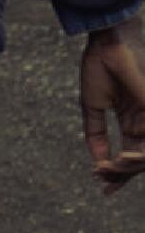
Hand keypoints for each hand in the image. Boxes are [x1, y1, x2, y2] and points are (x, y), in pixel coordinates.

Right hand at [80, 15, 144, 195]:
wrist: (106, 42)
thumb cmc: (99, 67)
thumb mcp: (92, 105)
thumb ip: (95, 133)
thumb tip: (98, 160)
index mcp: (131, 120)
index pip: (129, 153)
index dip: (118, 173)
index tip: (104, 189)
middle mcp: (143, 121)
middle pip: (138, 159)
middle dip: (121, 175)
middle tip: (103, 183)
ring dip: (127, 167)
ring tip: (109, 169)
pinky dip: (136, 154)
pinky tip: (121, 159)